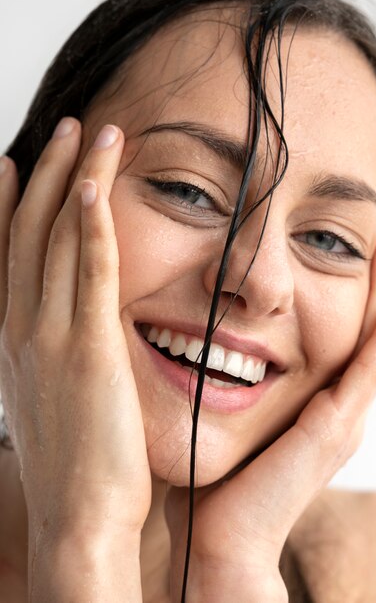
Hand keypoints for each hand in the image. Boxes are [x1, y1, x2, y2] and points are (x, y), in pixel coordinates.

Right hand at [0, 120, 149, 599]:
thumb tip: (63, 336)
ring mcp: (50, 336)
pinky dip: (90, 224)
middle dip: (48, 173)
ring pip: (59, 239)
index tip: (16, 164)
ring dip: (74, 178)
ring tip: (92, 133)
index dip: (9, 206)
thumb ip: (51, 358)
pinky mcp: (89, 350)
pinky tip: (95, 184)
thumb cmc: (73, 465)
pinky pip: (89, 272)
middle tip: (68, 128)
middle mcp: (21, 329)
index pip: (8, 256)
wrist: (78, 519)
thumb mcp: (49, 400)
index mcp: (13, 340)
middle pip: (31, 232)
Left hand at [166, 228, 375, 601]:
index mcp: (311, 402)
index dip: (347, 290)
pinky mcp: (334, 431)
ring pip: (373, 344)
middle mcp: (334, 407)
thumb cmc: (214, 478)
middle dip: (373, 281)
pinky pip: (364, 375)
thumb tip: (194, 342)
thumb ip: (219, 380)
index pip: (337, 332)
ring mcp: (339, 418)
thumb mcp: (219, 414)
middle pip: (364, 331)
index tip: (344, 246)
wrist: (220, 538)